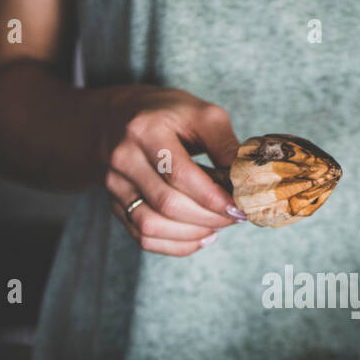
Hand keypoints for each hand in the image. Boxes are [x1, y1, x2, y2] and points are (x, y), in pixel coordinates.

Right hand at [105, 88, 243, 254]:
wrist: (120, 116)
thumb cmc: (168, 115)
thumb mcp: (201, 114)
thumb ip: (224, 145)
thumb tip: (245, 182)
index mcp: (146, 130)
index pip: (180, 175)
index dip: (213, 198)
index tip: (239, 207)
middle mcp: (124, 158)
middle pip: (167, 204)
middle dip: (207, 218)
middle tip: (233, 217)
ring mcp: (114, 184)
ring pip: (151, 226)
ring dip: (191, 234)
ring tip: (216, 226)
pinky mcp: (115, 204)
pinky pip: (142, 237)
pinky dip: (175, 245)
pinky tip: (199, 237)